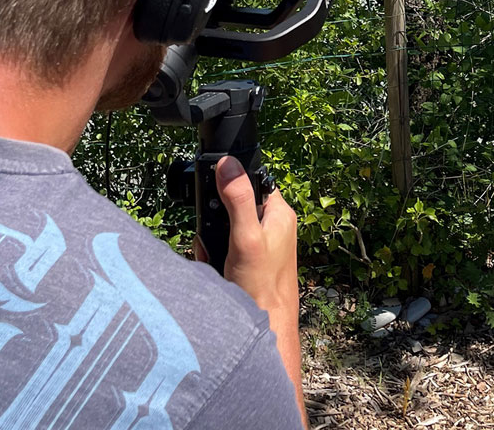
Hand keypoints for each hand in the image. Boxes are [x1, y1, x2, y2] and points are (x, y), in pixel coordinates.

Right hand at [204, 156, 298, 319]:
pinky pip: (227, 248)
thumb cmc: (261, 286)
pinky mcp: (252, 261)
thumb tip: (228, 164)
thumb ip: (237, 199)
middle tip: (215, 242)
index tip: (216, 204)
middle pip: (235, 206)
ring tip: (215, 259)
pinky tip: (216, 268)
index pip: (252, 182)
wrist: (266, 330)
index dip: (230, 189)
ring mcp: (263, 244)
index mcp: (280, 213)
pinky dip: (216, 256)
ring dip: (214, 241)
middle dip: (216, 223)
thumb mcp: (246, 237)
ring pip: (228, 228)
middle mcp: (274, 225)